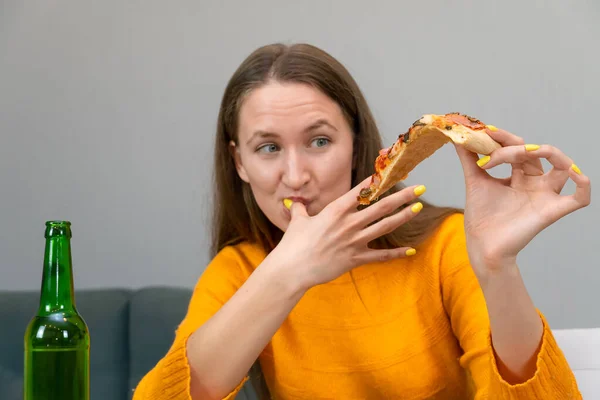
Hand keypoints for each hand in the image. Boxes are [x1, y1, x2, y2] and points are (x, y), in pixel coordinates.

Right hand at [270, 177, 425, 289]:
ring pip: (385, 226)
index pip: (360, 192)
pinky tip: (410, 250)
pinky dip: (396, 253)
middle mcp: (348, 223)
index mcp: (335, 210)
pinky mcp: (355, 258)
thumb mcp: (297, 221)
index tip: (390, 174)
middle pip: (381, 206)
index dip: (377, 182)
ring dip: (403, 216)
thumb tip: (295, 202)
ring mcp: (354, 241)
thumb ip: (300, 209)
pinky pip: (380, 255)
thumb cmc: (293, 244)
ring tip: (418, 207)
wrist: (293, 268)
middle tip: (418, 188)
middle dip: (402, 196)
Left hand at [454, 127, 590, 274]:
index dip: (504, 138)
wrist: (481, 244)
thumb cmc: (481, 216)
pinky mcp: (552, 211)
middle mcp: (535, 183)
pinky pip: (579, 198)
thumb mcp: (475, 180)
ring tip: (525, 151)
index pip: (519, 148)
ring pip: (563, 167)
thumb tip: (459, 135)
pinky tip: (576, 174)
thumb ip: (469, 158)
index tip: (485, 132)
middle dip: (512, 148)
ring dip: (550, 152)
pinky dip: (583, 185)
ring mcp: (545, 196)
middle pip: (535, 154)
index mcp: (519, 175)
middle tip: (490, 156)